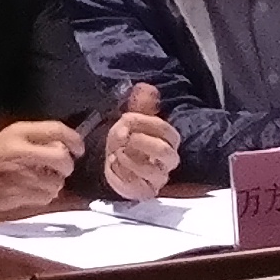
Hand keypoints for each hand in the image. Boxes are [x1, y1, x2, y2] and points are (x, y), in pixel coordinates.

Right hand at [0, 118, 80, 217]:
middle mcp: (23, 152)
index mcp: (19, 132)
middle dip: (66, 164)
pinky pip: (49, 196)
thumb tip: (66, 145)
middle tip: (60, 166)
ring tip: (40, 178)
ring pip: (58, 181)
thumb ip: (38, 136)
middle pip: (63, 158)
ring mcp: (24, 176)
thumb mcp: (11, 135)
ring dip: (55, 181)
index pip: (57, 130)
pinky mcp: (24, 196)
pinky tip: (32, 189)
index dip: (74, 139)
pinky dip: (46, 194)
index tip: (78, 148)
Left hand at [101, 84, 180, 201]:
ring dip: (132, 160)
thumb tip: (145, 88)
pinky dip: (121, 175)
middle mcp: (167, 160)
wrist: (114, 157)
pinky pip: (138, 188)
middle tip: (123, 136)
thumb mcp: (131, 116)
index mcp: (168, 139)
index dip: (144, 123)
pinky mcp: (143, 191)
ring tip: (116, 152)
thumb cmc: (127, 135)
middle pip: (165, 152)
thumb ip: (140, 102)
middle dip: (143, 142)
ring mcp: (157, 177)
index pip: (166, 130)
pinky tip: (111, 163)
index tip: (125, 118)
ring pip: (154, 173)